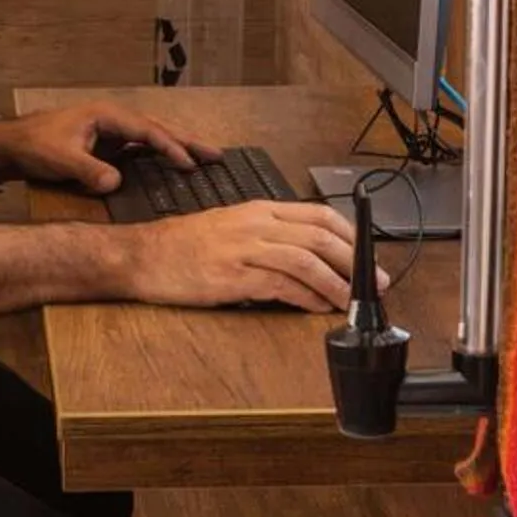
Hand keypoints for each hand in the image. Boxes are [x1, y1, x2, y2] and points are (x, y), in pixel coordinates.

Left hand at [0, 101, 222, 192]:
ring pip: (152, 138)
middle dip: (187, 142)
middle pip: (157, 129)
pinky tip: (174, 166)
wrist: (11, 145)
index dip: (169, 147)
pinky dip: (160, 155)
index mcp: (105, 115)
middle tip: (217, 155)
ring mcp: (111, 131)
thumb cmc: (33, 146)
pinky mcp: (107, 145)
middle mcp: (113, 119)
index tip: (189, 164)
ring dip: (177, 147)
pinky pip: (141, 149)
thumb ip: (88, 171)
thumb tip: (116, 183)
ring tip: (205, 159)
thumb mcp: (59, 159)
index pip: (146, 131)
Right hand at [124, 200, 382, 314]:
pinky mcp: (233, 277)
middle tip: (373, 282)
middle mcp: (256, 224)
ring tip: (352, 300)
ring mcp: (244, 249)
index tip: (366, 255)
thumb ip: (268, 236)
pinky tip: (318, 307)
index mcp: (258, 209)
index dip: (350, 236)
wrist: (143, 256)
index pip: (318, 215)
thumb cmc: (184, 245)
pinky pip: (281, 286)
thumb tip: (308, 256)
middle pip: (320, 237)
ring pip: (306, 261)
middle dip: (353, 261)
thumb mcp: (231, 227)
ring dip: (336, 283)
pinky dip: (306, 297)